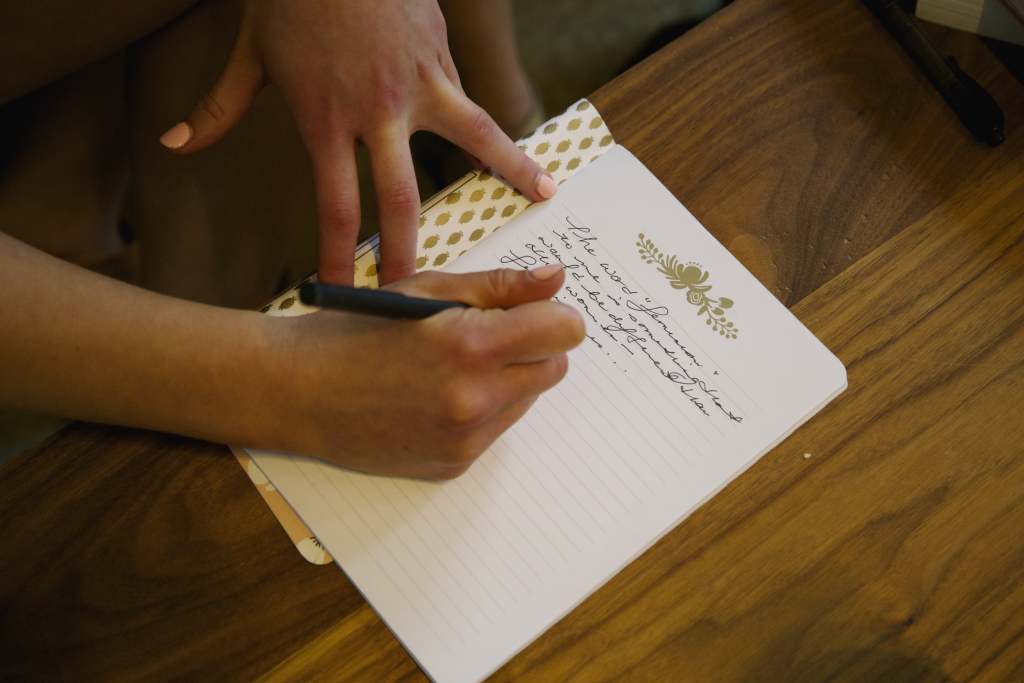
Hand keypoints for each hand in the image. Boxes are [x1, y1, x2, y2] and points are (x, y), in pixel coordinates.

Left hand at [159, 0, 556, 285]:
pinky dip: (496, 125)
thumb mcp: (248, 53)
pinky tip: (524, 145)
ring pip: (473, 140)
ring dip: (510, 172)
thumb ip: (217, 108)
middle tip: (422, 295)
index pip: (337, 207)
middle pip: (402, 199)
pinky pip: (472, 102)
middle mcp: (378, 112)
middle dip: (409, 254)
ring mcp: (419, 85)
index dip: (341, 258)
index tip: (346, 296)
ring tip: (544, 196)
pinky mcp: (442, 60)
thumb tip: (175, 146)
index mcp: (326, 119)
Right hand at [267, 265, 583, 478]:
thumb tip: (557, 279)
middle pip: (556, 367)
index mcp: (471, 347)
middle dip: (534, 345)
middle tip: (488, 333)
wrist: (300, 391)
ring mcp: (466, 440)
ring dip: (510, 378)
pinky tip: (439, 394)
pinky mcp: (456, 465)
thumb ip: (499, 286)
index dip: (553, 314)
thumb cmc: (358, 329)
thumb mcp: (427, 288)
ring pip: (530, 399)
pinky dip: (484, 408)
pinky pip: (498, 429)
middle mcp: (476, 400)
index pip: (565, 331)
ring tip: (455, 364)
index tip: (533, 309)